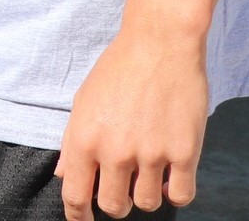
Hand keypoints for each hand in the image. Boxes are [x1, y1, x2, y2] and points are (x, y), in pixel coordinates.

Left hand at [56, 25, 208, 218]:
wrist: (159, 44)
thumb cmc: (117, 70)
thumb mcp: (83, 102)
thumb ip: (72, 142)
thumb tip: (64, 175)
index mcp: (84, 140)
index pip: (75, 196)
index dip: (78, 215)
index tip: (83, 219)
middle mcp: (115, 152)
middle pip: (113, 206)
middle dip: (115, 202)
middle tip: (121, 187)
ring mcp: (151, 154)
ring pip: (147, 204)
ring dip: (146, 195)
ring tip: (147, 174)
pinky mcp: (184, 152)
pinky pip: (181, 195)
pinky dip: (176, 192)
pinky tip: (171, 176)